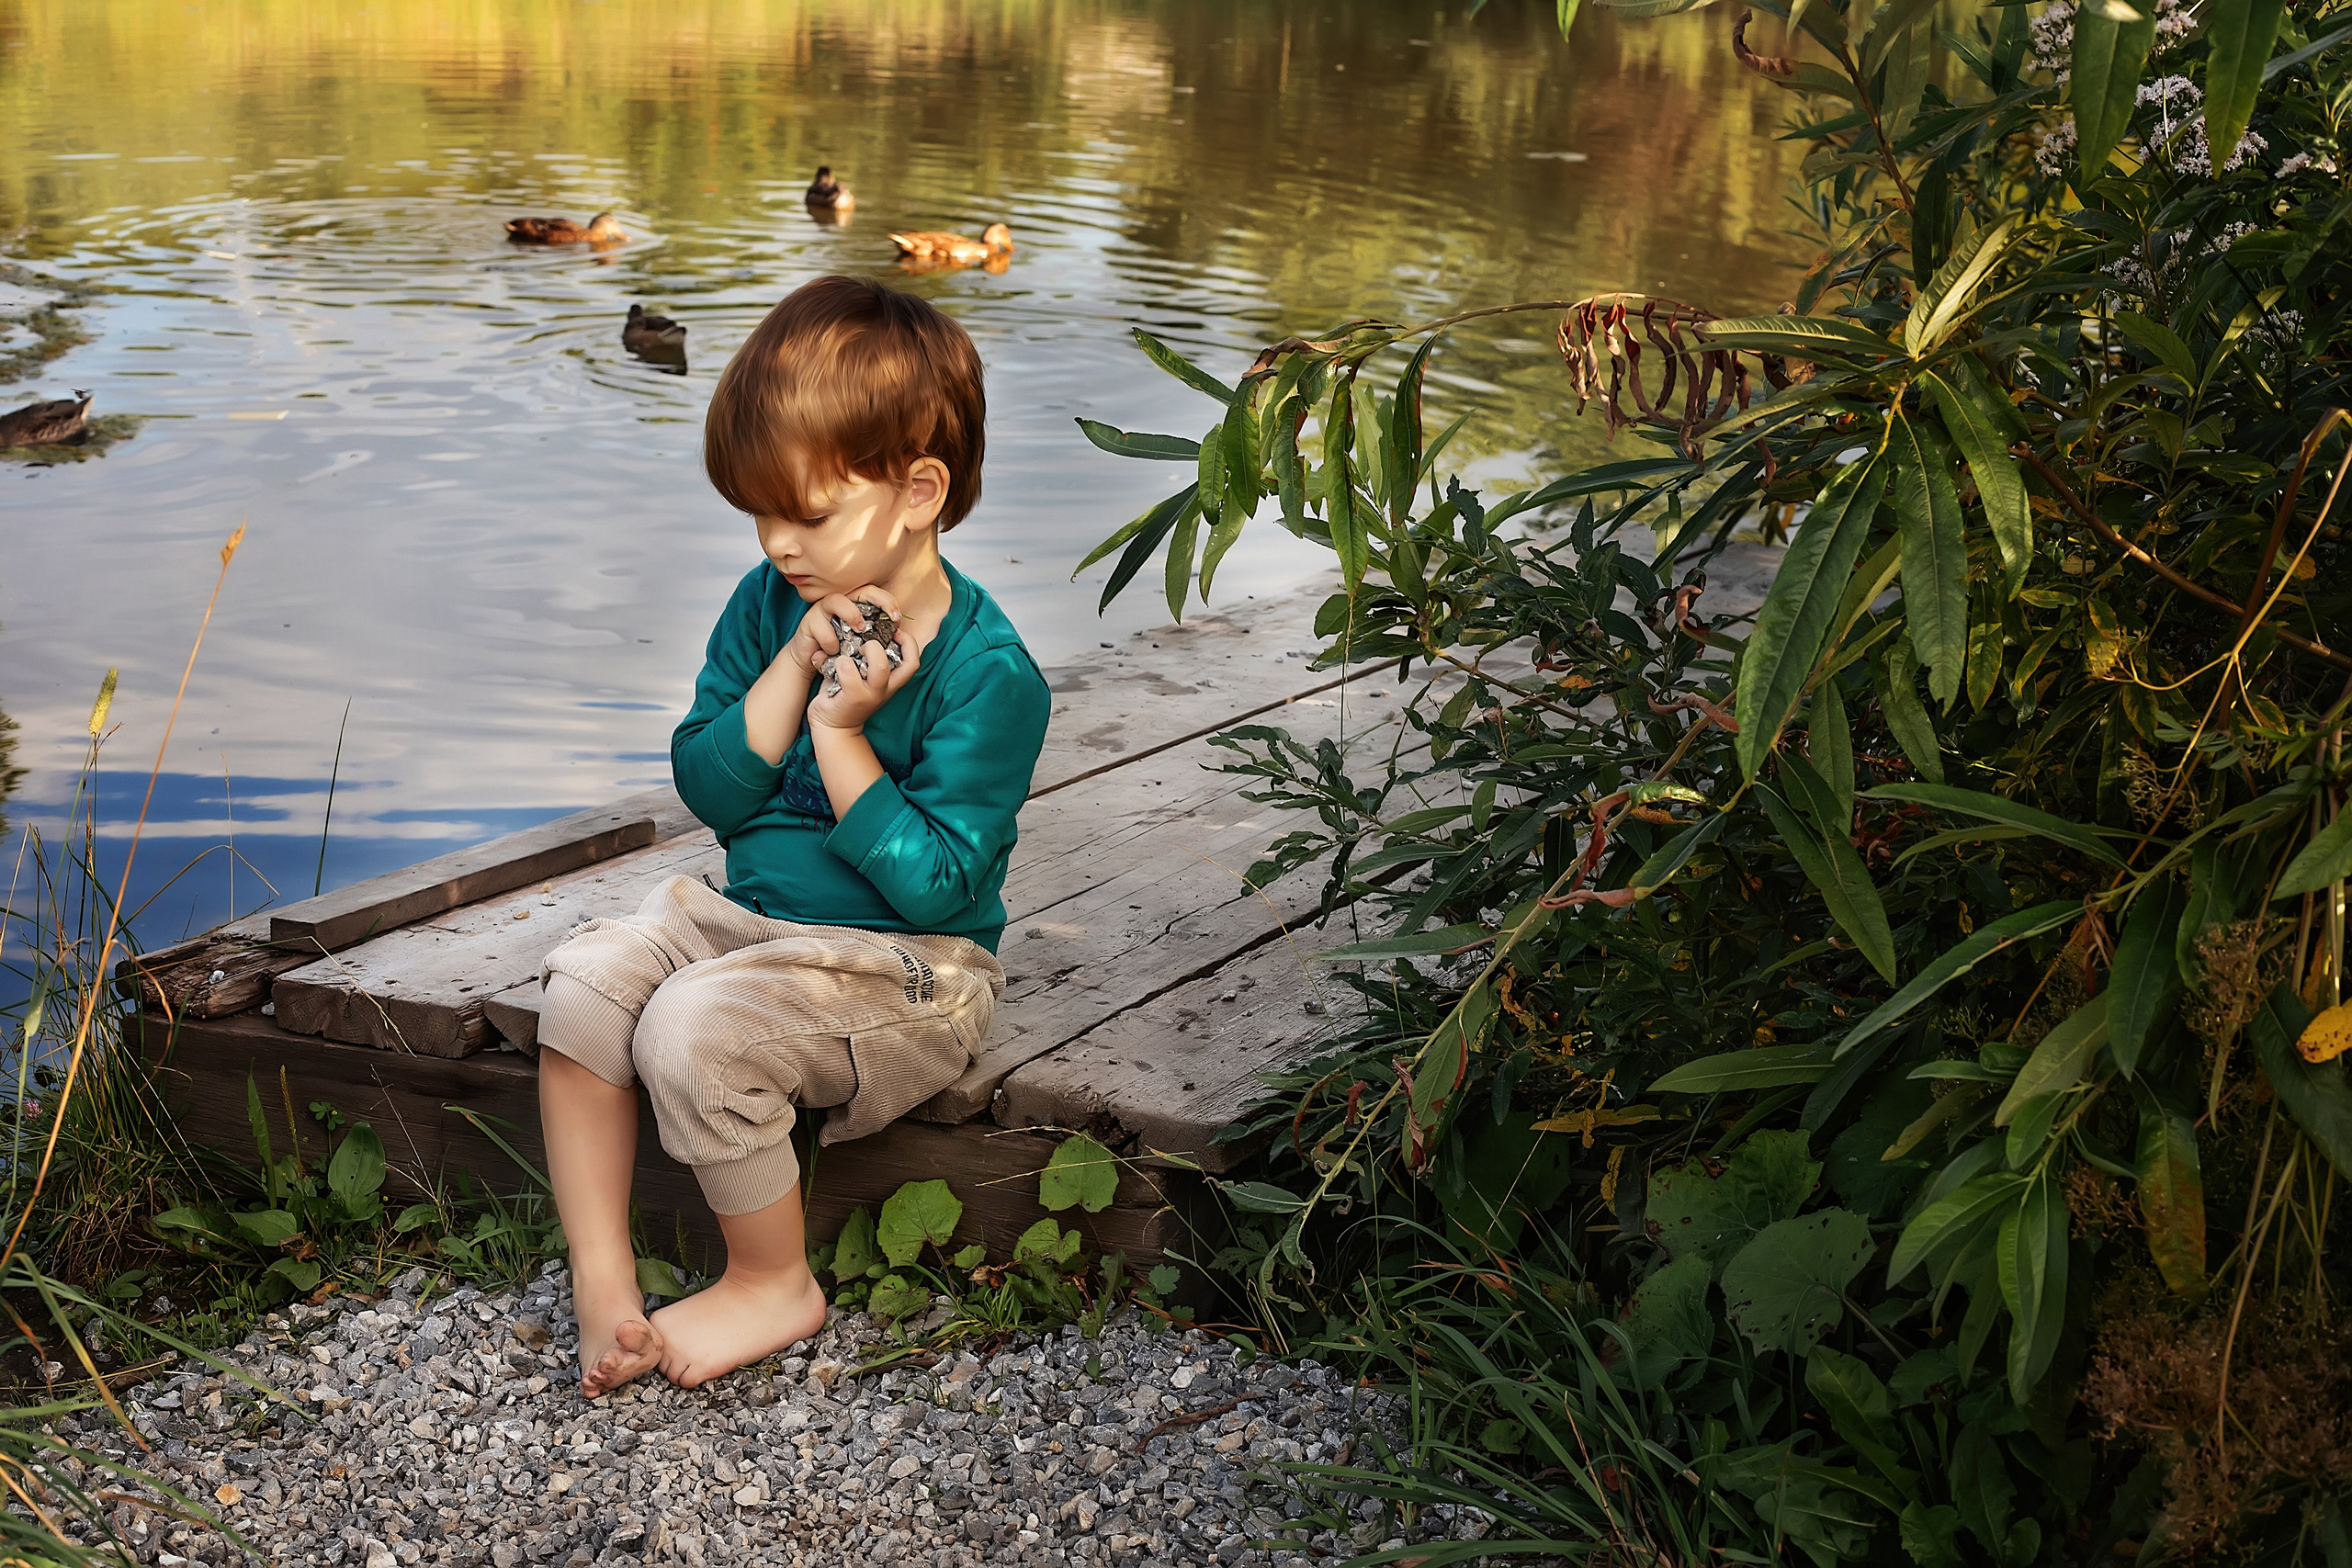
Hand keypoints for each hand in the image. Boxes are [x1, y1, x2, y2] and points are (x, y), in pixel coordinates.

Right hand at [779, 587, 903, 680]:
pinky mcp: (808, 622)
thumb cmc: (840, 652)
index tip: (898, 618)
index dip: (889, 601)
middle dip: (879, 600)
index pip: (875, 593)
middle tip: (888, 618)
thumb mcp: (862, 645)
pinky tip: (834, 651)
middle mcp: (841, 603)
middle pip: (861, 590)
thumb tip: (899, 636)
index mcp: (856, 606)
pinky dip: (829, 640)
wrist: (811, 664)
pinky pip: (820, 625)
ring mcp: (823, 610)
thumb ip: (877, 638)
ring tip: (859, 630)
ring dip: (851, 614)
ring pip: (836, 600)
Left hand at [808, 609, 920, 731]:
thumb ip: (867, 657)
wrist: (832, 726)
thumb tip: (863, 626)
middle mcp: (885, 689)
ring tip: (851, 653)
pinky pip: (849, 673)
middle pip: (905, 663)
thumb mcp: (862, 675)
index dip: (909, 643)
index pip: (914, 661)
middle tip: (865, 643)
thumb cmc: (845, 694)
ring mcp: (870, 695)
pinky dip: (841, 662)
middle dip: (886, 643)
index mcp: (891, 681)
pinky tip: (834, 663)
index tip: (892, 632)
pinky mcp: (852, 698)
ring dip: (866, 651)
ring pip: (879, 667)